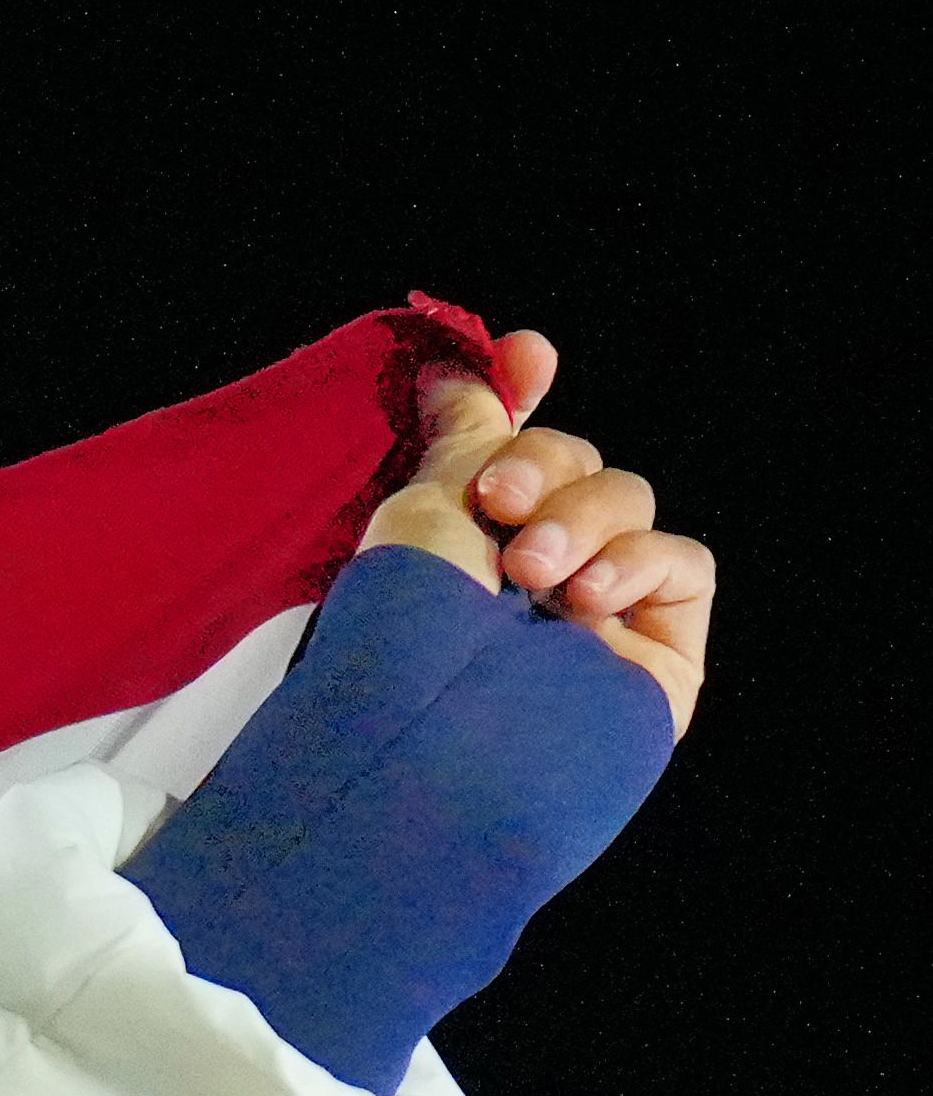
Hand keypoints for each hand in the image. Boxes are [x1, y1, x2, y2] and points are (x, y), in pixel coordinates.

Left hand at [361, 327, 714, 736]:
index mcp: (458, 544)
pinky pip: (682, 563)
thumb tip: (467, 364)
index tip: (526, 355)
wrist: (445, 740)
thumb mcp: (423, 509)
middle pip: (575, 463)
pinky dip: (641, 563)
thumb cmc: (412, 630)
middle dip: (545, 465)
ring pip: (628, 502)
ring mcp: (592, 618)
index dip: (520, 393)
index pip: (510, 447)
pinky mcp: (656, 656)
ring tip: (534, 574)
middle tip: (502, 503)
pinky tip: (590, 600)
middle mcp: (524, 579)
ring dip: (584, 519)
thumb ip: (467, 434)